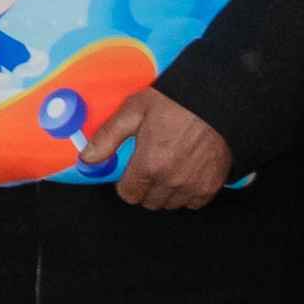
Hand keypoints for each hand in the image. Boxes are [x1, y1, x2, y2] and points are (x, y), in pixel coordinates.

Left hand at [94, 87, 232, 210]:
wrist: (217, 99)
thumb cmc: (176, 101)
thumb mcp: (134, 110)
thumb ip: (108, 137)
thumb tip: (86, 159)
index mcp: (150, 164)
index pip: (129, 194)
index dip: (127, 183)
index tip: (131, 171)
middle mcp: (172, 180)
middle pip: (149, 201)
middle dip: (145, 187)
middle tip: (150, 166)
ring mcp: (194, 185)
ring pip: (170, 204)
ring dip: (166, 192)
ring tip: (168, 168)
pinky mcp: (212, 185)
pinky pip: (194, 203)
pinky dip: (188, 193)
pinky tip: (186, 173)